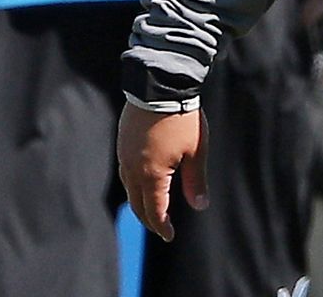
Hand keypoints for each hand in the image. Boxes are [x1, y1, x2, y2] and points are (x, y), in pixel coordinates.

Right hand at [116, 103, 208, 241]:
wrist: (159, 86)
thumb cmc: (182, 118)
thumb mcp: (196, 151)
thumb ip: (196, 181)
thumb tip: (200, 205)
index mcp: (151, 175)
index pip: (154, 210)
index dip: (162, 226)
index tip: (169, 235)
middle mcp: (133, 170)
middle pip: (138, 204)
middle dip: (150, 219)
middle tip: (161, 227)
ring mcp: (124, 156)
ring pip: (130, 189)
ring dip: (140, 202)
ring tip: (153, 208)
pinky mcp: (122, 143)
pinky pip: (125, 172)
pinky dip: (134, 185)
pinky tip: (143, 182)